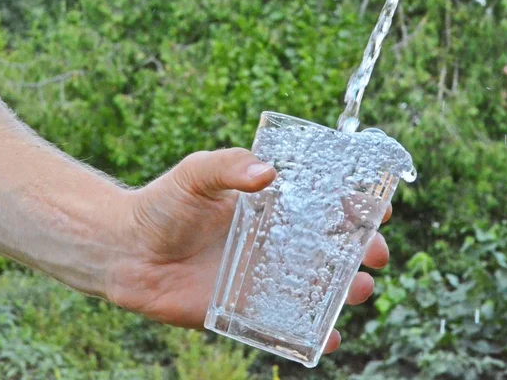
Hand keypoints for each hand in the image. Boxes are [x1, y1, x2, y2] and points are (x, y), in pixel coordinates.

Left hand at [105, 148, 390, 353]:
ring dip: (347, 293)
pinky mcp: (246, 310)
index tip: (380, 209)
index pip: (325, 205)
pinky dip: (313, 335)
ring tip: (359, 290)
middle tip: (375, 253)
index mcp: (271, 208)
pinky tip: (331, 339)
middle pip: (333, 249)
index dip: (357, 207)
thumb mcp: (196, 174)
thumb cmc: (162, 205)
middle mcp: (274, 243)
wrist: (127, 250)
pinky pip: (287, 325)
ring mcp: (262, 278)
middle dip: (363, 252)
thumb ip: (229, 166)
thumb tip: (268, 173)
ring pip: (318, 288)